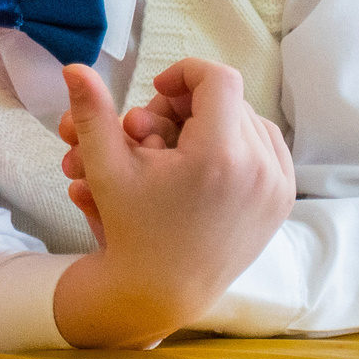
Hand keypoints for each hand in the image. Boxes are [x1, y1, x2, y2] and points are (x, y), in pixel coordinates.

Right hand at [50, 60, 295, 348]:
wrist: (164, 290)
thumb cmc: (132, 228)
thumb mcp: (107, 168)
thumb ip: (92, 113)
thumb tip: (73, 67)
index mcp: (219, 155)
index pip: (216, 79)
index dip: (183, 73)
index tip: (156, 92)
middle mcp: (260, 168)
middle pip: (229, 100)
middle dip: (189, 106)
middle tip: (155, 132)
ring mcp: (278, 186)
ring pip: (250, 121)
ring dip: (214, 123)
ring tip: (178, 151)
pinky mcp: (284, 201)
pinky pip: (269, 148)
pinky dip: (239, 145)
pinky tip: (206, 163)